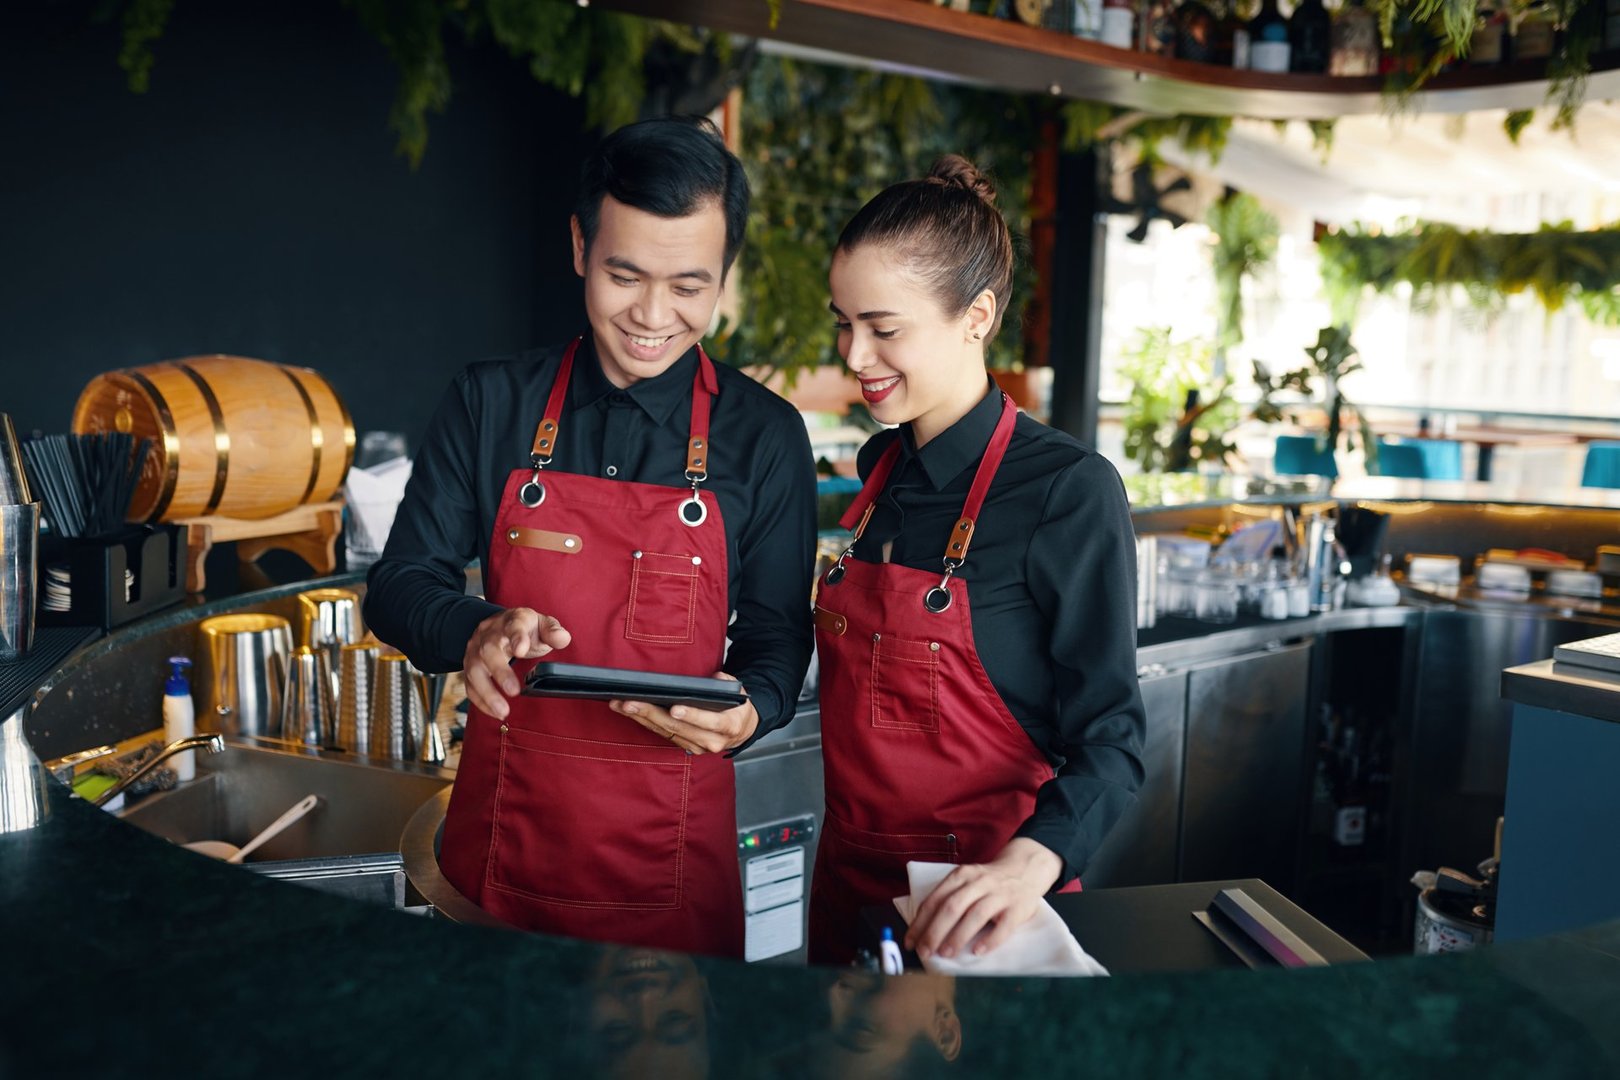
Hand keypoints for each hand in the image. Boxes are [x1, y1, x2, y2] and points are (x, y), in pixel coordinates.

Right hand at [461, 607, 570, 719]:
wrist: (500, 625)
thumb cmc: (525, 629)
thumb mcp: (543, 625)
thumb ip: (553, 631)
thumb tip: (562, 639)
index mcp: (511, 621)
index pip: (513, 625)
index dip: (517, 638)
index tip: (521, 651)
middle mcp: (489, 634)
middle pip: (488, 650)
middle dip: (500, 672)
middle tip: (513, 691)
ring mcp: (475, 649)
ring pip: (474, 669)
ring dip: (487, 692)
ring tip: (502, 711)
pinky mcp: (469, 666)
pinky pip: (469, 684)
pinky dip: (480, 700)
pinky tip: (494, 712)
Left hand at [608, 672, 757, 754]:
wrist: (741, 730)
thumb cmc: (736, 708)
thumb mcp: (739, 692)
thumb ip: (727, 683)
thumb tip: (714, 678)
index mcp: (728, 727)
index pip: (709, 721)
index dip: (691, 715)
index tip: (674, 708)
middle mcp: (711, 741)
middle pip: (677, 727)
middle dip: (651, 713)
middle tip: (630, 702)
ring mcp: (696, 747)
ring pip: (664, 731)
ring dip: (640, 717)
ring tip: (620, 704)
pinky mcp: (684, 746)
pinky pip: (661, 734)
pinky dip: (644, 722)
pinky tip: (628, 711)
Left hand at [904, 838, 1063, 960]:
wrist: (1025, 869)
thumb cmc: (988, 882)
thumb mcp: (966, 880)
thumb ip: (948, 897)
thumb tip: (922, 929)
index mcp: (961, 875)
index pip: (935, 899)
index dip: (920, 922)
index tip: (910, 942)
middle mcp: (979, 882)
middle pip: (952, 907)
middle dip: (934, 931)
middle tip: (925, 952)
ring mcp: (999, 894)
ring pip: (975, 915)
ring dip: (958, 936)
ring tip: (945, 954)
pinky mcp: (1017, 908)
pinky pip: (1003, 926)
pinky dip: (990, 940)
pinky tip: (977, 951)